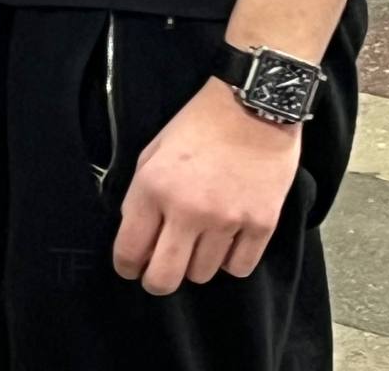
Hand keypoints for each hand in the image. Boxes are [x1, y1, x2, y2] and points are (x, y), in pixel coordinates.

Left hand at [113, 79, 303, 294]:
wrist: (253, 107)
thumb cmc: (198, 126)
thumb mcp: (153, 152)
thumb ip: (141, 196)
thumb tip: (138, 235)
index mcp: (153, 188)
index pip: (130, 250)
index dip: (127, 267)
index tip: (131, 269)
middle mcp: (188, 210)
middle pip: (165, 278)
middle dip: (157, 281)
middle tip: (160, 272)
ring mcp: (227, 221)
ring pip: (202, 275)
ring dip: (196, 264)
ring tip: (200, 241)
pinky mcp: (261, 225)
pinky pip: (239, 268)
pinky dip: (230, 261)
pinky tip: (227, 241)